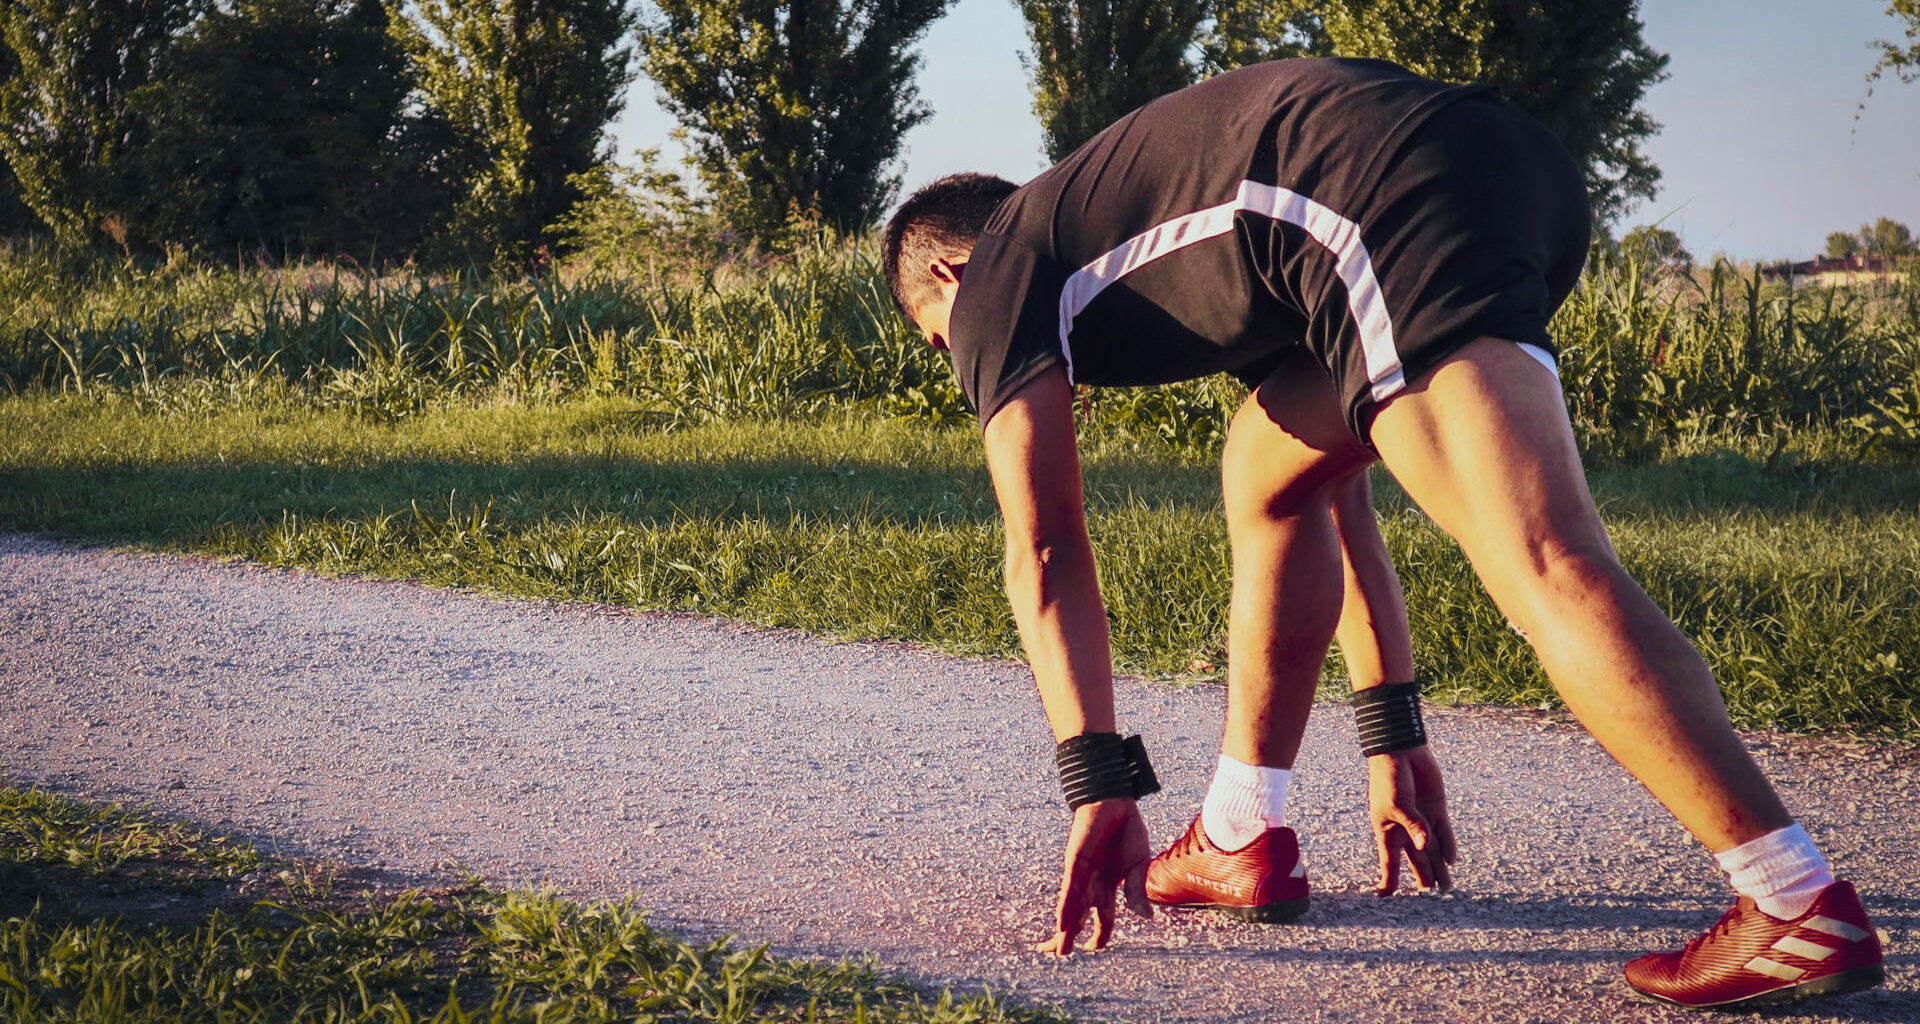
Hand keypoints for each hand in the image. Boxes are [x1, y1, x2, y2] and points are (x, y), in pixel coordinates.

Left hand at [1033, 797, 1152, 954]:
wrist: (1116, 801)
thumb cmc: (1126, 830)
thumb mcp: (1137, 865)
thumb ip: (1137, 892)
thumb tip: (1147, 918)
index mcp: (1108, 886)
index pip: (1103, 918)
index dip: (1099, 935)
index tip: (1094, 947)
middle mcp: (1092, 884)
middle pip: (1078, 916)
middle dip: (1069, 937)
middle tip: (1060, 955)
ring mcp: (1082, 873)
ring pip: (1071, 907)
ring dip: (1065, 929)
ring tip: (1057, 949)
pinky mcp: (1077, 861)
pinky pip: (1071, 889)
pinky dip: (1068, 907)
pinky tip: (1063, 922)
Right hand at [1368, 744, 1456, 893]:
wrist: (1401, 752)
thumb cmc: (1390, 779)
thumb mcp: (1397, 805)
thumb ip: (1414, 827)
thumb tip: (1426, 847)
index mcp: (1388, 832)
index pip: (1388, 862)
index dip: (1387, 879)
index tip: (1384, 897)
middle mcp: (1406, 830)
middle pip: (1416, 859)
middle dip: (1423, 875)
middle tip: (1432, 892)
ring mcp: (1422, 820)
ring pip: (1432, 850)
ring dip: (1439, 867)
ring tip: (1447, 886)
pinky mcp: (1436, 810)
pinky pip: (1444, 832)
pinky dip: (1448, 846)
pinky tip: (1452, 860)